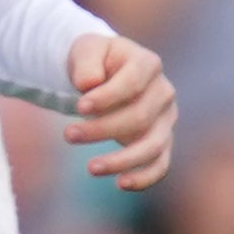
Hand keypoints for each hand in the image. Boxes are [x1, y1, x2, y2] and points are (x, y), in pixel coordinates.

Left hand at [64, 29, 175, 186]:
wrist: (105, 73)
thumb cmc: (95, 61)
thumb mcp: (86, 50)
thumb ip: (86, 63)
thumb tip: (89, 84)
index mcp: (148, 64)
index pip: (133, 83)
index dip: (108, 97)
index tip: (79, 107)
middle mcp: (163, 93)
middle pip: (140, 117)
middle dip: (102, 129)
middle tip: (68, 134)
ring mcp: (166, 119)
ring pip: (153, 146)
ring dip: (122, 159)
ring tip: (91, 168)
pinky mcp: (161, 142)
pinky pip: (160, 165)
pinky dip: (144, 178)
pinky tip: (120, 184)